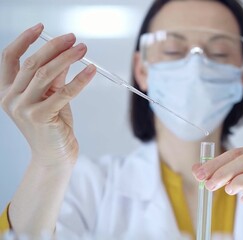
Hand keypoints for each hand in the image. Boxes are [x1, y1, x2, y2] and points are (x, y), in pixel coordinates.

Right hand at [0, 23, 95, 165]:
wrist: (54, 156)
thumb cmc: (52, 126)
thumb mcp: (50, 97)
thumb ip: (54, 77)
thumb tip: (66, 53)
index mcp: (8, 90)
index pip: (9, 58)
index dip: (24, 39)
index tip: (42, 28)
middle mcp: (11, 98)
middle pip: (32, 63)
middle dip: (54, 47)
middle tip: (74, 39)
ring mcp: (23, 109)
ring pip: (45, 74)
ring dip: (67, 58)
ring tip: (83, 49)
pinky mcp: (41, 117)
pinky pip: (64, 92)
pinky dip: (79, 79)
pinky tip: (91, 70)